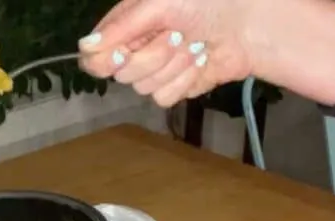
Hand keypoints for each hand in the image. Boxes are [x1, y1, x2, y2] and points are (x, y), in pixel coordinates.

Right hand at [77, 0, 256, 106]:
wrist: (250, 23)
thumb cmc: (207, 1)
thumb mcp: (158, 3)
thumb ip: (120, 27)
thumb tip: (84, 48)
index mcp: (126, 26)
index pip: (94, 56)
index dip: (104, 61)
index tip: (122, 54)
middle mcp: (137, 49)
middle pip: (121, 74)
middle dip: (152, 56)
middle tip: (177, 35)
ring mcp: (157, 71)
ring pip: (144, 87)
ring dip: (174, 65)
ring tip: (194, 44)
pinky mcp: (177, 87)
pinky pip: (164, 97)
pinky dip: (186, 79)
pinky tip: (201, 60)